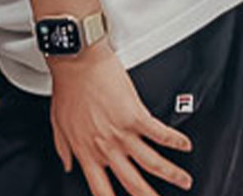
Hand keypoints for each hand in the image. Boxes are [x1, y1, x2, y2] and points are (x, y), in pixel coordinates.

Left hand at [49, 47, 192, 195]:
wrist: (75, 60)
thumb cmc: (67, 87)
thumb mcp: (57, 122)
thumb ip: (63, 148)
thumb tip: (67, 165)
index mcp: (86, 150)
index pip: (100, 188)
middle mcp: (105, 146)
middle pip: (132, 183)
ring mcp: (121, 132)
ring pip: (152, 164)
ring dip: (172, 175)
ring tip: (185, 182)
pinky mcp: (135, 115)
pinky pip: (160, 134)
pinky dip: (176, 141)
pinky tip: (185, 145)